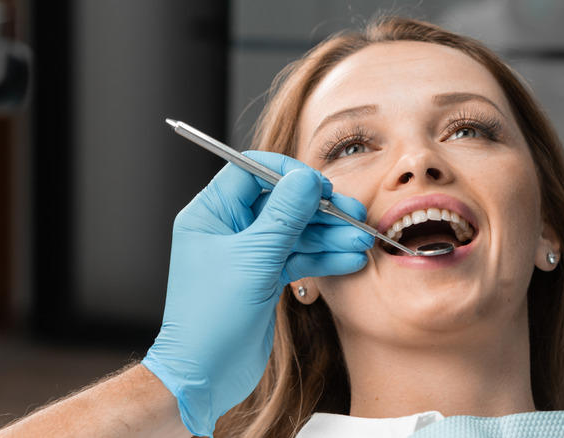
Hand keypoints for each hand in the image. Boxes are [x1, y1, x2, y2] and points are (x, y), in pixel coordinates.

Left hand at [143, 151, 372, 435]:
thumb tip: (305, 179)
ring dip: (329, 236)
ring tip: (360, 241)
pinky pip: (298, 258)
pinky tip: (349, 260)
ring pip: (295, 232)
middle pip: (281, 202)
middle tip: (353, 214)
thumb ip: (283, 216)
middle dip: (320, 209)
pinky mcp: (264, 277)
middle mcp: (228, 229)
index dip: (289, 174)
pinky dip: (323, 259)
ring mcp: (248, 254)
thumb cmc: (211, 318)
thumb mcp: (253, 259)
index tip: (319, 187)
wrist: (204, 375)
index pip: (252, 171)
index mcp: (211, 213)